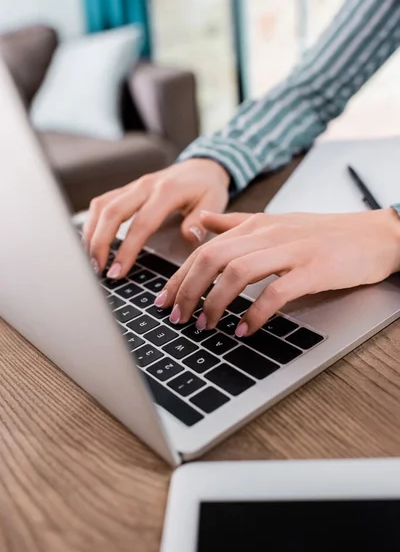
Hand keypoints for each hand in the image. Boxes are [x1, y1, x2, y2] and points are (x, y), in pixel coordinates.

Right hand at [83, 159, 229, 277]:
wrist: (201, 167)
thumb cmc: (207, 188)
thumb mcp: (215, 201)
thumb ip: (202, 220)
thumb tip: (189, 237)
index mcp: (167, 191)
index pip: (142, 223)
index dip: (127, 249)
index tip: (118, 272)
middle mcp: (145, 186)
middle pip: (113, 212)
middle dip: (100, 243)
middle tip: (97, 270)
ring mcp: (133, 186)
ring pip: (102, 206)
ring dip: (91, 234)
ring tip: (91, 261)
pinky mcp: (126, 190)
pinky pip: (102, 203)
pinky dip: (92, 224)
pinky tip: (90, 243)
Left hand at [158, 208, 399, 336]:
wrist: (372, 234)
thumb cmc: (322, 233)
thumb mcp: (274, 222)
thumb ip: (234, 223)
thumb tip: (199, 224)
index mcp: (255, 225)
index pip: (204, 249)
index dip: (179, 276)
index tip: (164, 301)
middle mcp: (267, 234)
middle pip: (212, 258)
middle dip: (188, 290)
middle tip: (177, 318)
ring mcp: (291, 251)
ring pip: (237, 272)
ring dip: (215, 302)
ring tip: (205, 325)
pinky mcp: (313, 270)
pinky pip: (276, 292)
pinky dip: (255, 313)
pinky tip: (244, 329)